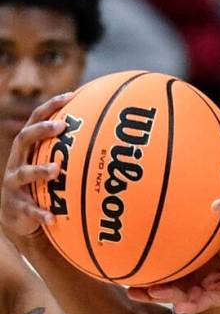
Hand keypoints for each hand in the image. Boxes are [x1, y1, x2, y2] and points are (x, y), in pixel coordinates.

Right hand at [1, 93, 74, 243]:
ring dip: (39, 170)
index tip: (70, 95)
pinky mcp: (15, 206)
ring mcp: (13, 183)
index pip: (36, 120)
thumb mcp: (54, 164)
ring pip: (23, 173)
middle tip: (61, 127)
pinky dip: (40, 213)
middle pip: (24, 139)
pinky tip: (53, 218)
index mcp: (28, 148)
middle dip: (41, 131)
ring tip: (55, 170)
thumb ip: (73, 150)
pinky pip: (28, 209)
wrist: (19, 215)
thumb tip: (112, 133)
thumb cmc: (44, 184)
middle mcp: (17, 161)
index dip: (50, 107)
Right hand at [128, 238, 219, 313]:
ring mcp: (217, 283)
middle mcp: (206, 270)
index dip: (153, 258)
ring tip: (148, 293)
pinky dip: (196, 303)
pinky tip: (182, 306)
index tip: (126, 255)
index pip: (174, 257)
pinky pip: (212, 300)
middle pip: (173, 281)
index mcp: (204, 253)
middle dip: (150, 284)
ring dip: (167, 295)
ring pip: (185, 294)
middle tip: (125, 284)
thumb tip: (212, 169)